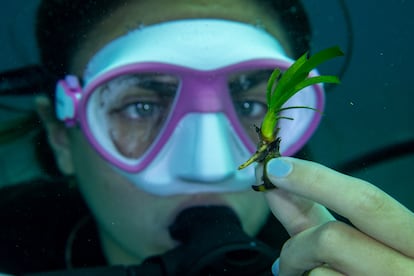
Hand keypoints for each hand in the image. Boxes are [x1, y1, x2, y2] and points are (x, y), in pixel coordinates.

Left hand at [259, 157, 413, 274]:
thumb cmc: (383, 271)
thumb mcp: (362, 242)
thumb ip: (317, 216)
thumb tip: (277, 188)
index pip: (366, 201)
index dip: (315, 180)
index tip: (275, 168)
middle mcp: (412, 269)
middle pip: (333, 239)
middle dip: (297, 243)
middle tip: (281, 258)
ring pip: (319, 273)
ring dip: (302, 274)